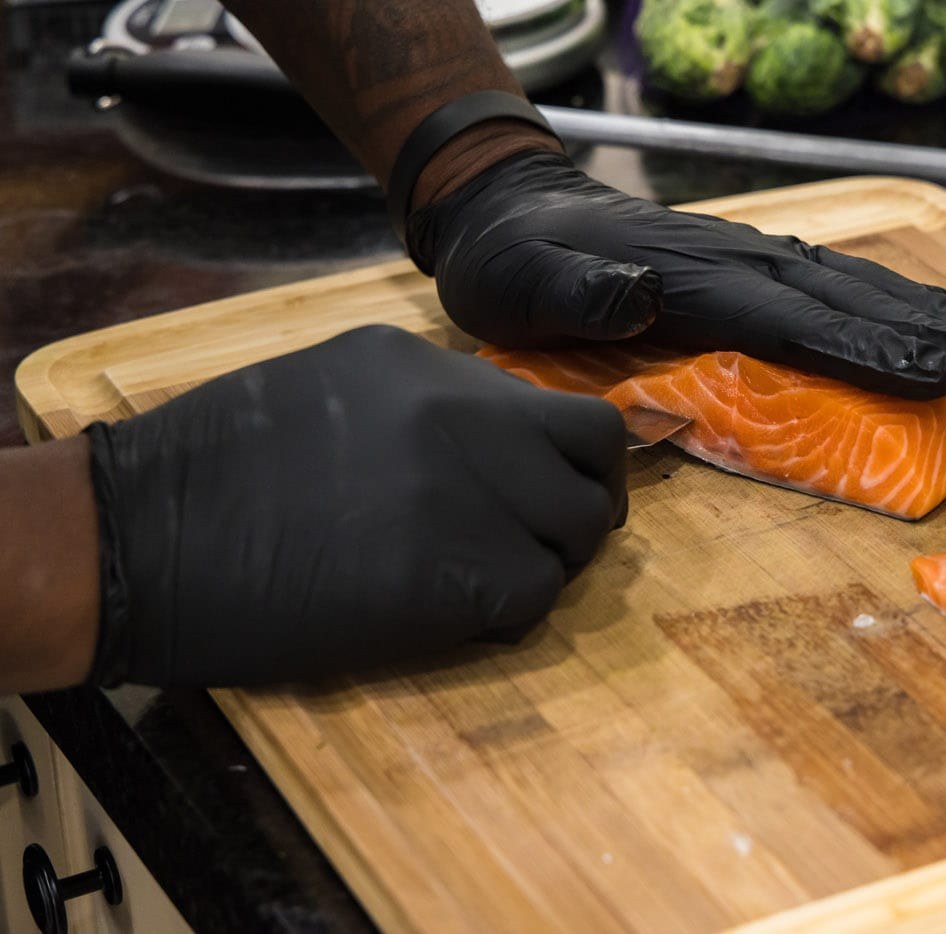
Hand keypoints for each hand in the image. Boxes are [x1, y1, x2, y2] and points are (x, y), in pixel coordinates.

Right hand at [84, 326, 626, 687]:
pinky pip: (534, 596)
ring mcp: (471, 492)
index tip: (554, 490)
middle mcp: (469, 416)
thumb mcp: (334, 389)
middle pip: (596, 461)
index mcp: (433, 368)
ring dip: (542, 563)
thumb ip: (428, 404)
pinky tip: (446, 614)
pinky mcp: (460, 574)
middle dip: (583, 507)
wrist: (141, 536)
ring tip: (474, 580)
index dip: (574, 460)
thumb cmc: (214, 468)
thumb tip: (501, 438)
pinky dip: (506, 614)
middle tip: (541, 542)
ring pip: (573, 536)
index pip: (566, 409)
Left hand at [408, 151, 945, 399]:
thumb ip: (578, 292)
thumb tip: (636, 295)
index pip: (792, 319)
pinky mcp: (751, 268)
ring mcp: (751, 259)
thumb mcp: (521, 284)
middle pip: (851, 300)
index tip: (932, 379)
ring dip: (934, 317)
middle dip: (933, 334)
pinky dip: (895, 308)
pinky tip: (932, 328)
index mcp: (694, 278)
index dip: (864, 349)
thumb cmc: (515, 263)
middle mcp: (740, 261)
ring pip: (859, 288)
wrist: (511, 209)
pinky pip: (838, 289)